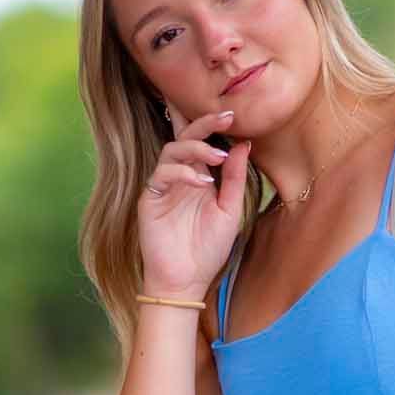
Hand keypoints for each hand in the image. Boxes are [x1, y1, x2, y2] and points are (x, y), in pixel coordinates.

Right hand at [138, 100, 251, 300]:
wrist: (187, 280)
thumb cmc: (208, 249)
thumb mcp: (230, 210)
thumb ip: (234, 178)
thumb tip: (243, 144)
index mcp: (199, 177)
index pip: (201, 142)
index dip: (212, 124)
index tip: (233, 114)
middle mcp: (180, 177)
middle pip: (184, 137)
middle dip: (203, 123)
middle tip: (225, 117)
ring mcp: (163, 186)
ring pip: (172, 151)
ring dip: (196, 148)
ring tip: (218, 156)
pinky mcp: (150, 198)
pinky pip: (162, 174)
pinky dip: (183, 173)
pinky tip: (202, 182)